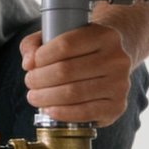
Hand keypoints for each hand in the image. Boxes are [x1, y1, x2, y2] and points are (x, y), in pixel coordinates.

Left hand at [19, 24, 133, 125]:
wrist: (112, 64)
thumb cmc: (80, 50)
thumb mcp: (59, 36)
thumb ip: (36, 43)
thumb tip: (29, 63)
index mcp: (104, 35)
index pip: (65, 44)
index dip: (42, 56)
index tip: (31, 64)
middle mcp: (117, 59)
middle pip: (66, 70)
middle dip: (39, 79)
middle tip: (29, 82)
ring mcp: (120, 84)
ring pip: (73, 93)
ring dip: (46, 97)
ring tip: (34, 96)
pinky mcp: (117, 106)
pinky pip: (85, 112)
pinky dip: (62, 113)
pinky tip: (49, 109)